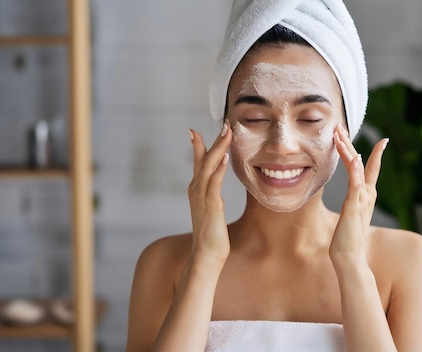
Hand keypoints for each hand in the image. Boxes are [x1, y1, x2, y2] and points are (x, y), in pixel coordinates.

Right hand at [187, 123, 231, 263]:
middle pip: (204, 159)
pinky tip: (224, 158)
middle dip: (214, 140)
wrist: (207, 254)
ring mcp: (202, 197)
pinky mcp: (211, 206)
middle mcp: (196, 189)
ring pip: (209, 166)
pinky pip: (214, 183)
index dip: (197, 145)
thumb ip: (211, 196)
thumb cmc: (212, 234)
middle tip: (225, 124)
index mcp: (197, 189)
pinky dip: (218, 169)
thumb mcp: (211, 210)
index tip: (195, 130)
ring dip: (218, 148)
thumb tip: (214, 189)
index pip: (197, 162)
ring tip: (227, 132)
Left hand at [330, 125, 388, 261]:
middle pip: (361, 162)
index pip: (369, 169)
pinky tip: (356, 157)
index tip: (380, 139)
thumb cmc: (347, 241)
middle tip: (341, 126)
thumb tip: (352, 203)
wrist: (350, 258)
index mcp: (365, 196)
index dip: (373, 153)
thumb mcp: (350, 218)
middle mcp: (367, 195)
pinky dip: (357, 170)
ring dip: (348, 149)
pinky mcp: (355, 205)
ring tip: (340, 134)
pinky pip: (357, 183)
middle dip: (349, 143)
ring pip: (357, 168)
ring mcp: (362, 199)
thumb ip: (353, 207)